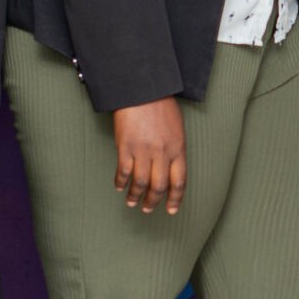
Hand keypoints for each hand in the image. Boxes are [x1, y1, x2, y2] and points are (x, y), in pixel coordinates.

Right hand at [112, 97, 186, 214]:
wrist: (142, 88)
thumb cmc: (161, 104)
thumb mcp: (177, 127)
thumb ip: (175, 148)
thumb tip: (169, 166)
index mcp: (178, 148)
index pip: (179, 181)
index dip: (175, 199)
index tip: (171, 210)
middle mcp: (162, 153)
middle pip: (159, 187)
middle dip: (153, 202)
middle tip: (147, 209)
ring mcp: (143, 151)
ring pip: (141, 183)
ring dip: (135, 196)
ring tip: (131, 202)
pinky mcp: (125, 146)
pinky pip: (124, 171)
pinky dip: (121, 182)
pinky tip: (119, 186)